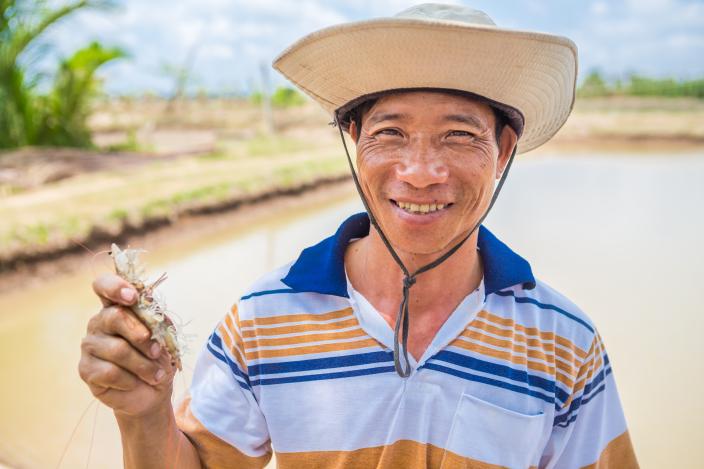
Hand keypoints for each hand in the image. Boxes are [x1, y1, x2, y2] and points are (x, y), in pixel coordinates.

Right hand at [78, 273, 176, 417]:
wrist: (154, 390)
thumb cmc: (158, 357)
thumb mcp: (165, 335)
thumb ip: (156, 318)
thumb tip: (147, 300)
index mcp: (117, 307)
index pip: (103, 285)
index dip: (115, 286)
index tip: (132, 297)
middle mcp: (99, 322)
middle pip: (115, 317)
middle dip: (142, 336)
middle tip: (157, 351)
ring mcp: (90, 345)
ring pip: (117, 350)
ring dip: (143, 364)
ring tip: (155, 374)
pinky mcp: (86, 369)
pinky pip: (110, 372)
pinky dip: (131, 379)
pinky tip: (137, 382)